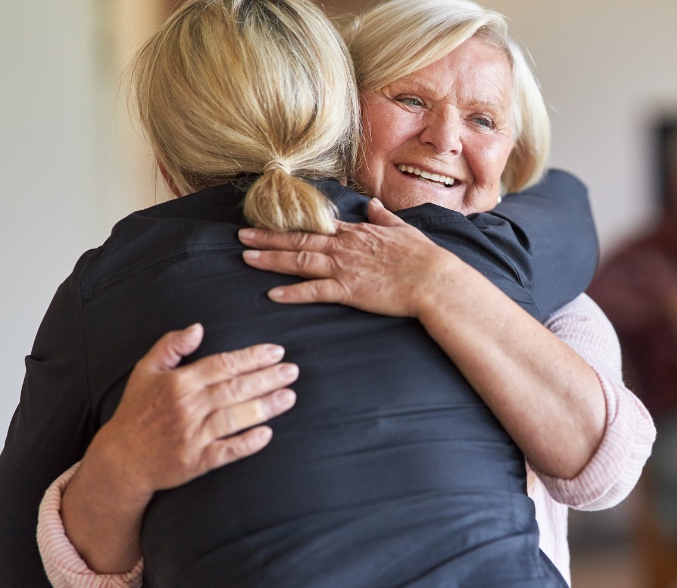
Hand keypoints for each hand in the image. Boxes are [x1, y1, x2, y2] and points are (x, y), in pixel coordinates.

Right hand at [81, 324, 297, 502]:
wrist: (121, 460)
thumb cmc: (136, 411)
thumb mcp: (145, 372)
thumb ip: (170, 346)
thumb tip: (197, 327)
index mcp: (178, 383)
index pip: (222, 365)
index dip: (252, 357)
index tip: (277, 352)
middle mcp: (187, 407)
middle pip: (235, 389)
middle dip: (267, 378)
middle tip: (293, 371)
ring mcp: (192, 435)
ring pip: (234, 418)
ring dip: (264, 407)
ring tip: (290, 397)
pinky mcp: (195, 462)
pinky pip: (226, 451)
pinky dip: (246, 444)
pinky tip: (267, 435)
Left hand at [239, 198, 462, 317]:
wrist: (434, 279)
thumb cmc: (423, 257)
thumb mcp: (403, 230)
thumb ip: (384, 217)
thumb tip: (373, 205)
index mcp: (357, 233)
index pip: (317, 227)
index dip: (290, 225)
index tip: (270, 221)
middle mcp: (345, 247)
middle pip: (299, 240)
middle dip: (268, 238)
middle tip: (242, 236)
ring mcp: (345, 268)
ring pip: (300, 261)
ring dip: (271, 259)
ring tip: (247, 258)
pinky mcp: (349, 290)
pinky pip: (315, 291)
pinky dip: (293, 293)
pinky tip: (273, 294)